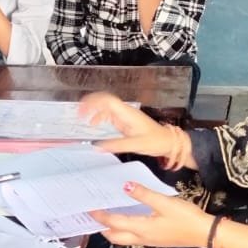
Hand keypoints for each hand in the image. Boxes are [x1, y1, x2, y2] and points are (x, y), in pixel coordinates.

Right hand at [79, 93, 194, 168]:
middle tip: (79, 112)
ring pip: (105, 107)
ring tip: (84, 118)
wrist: (168, 141)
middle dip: (90, 104)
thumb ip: (116, 145)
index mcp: (127, 113)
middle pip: (104, 100)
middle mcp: (125, 111)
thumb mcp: (136, 144)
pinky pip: (109, 114)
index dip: (93, 102)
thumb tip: (98, 147)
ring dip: (94, 110)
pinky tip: (96, 124)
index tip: (83, 109)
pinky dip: (100, 117)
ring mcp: (125, 115)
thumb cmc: (156, 140)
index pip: (108, 101)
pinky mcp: (125, 121)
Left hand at [91, 182, 210, 247]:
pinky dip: (124, 229)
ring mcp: (149, 240)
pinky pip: (133, 236)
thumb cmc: (186, 218)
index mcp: (141, 228)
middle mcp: (142, 238)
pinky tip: (128, 218)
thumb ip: (144, 194)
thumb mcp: (165, 202)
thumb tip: (125, 186)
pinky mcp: (156, 239)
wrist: (204, 233)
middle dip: (102, 227)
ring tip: (106, 216)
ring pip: (123, 238)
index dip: (100, 215)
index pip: (114, 222)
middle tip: (93, 216)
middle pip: (115, 236)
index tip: (88, 208)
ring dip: (112, 229)